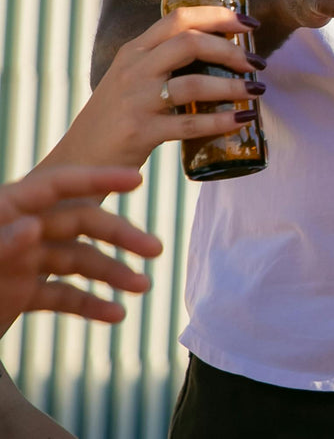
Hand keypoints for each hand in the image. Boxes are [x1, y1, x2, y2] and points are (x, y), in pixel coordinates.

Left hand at [0, 166, 161, 336]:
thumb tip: (37, 227)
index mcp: (5, 209)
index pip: (57, 185)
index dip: (97, 179)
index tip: (136, 180)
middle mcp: (19, 230)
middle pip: (79, 224)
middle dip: (119, 236)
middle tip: (155, 250)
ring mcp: (22, 262)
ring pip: (78, 261)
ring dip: (112, 274)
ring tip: (142, 289)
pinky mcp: (22, 293)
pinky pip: (63, 295)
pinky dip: (90, 305)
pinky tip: (115, 317)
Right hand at [45, 7, 263, 170]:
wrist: (79, 161)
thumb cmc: (115, 117)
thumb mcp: (130, 78)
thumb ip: (162, 62)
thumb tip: (217, 50)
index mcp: (134, 51)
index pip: (178, 18)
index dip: (218, 16)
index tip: (249, 24)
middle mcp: (133, 70)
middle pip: (190, 43)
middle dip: (230, 50)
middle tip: (257, 63)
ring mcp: (136, 101)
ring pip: (194, 84)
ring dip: (233, 87)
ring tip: (256, 91)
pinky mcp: (140, 132)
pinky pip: (190, 123)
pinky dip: (221, 120)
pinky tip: (241, 119)